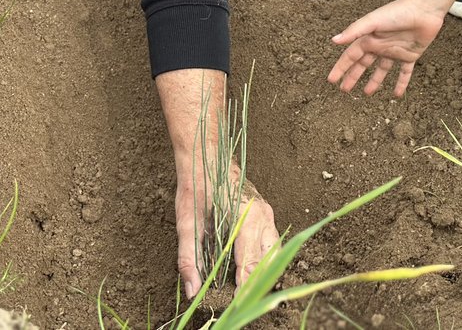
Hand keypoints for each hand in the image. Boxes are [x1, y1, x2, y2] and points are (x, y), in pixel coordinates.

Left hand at [175, 171, 278, 298]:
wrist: (205, 155)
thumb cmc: (195, 186)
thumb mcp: (186, 223)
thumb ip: (189, 258)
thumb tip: (192, 290)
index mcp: (246, 219)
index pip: (251, 265)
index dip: (245, 289)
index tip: (237, 306)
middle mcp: (263, 216)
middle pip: (269, 261)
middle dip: (258, 283)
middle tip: (242, 301)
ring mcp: (267, 212)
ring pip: (275, 251)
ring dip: (264, 271)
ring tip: (247, 289)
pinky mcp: (265, 211)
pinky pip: (272, 240)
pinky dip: (264, 258)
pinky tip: (250, 268)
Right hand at [328, 0, 443, 96]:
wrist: (423, 10)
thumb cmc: (396, 12)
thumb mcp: (373, 21)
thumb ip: (354, 31)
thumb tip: (334, 40)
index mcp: (369, 39)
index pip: (351, 56)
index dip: (341, 67)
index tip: (331, 80)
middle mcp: (379, 46)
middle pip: (363, 64)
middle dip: (353, 76)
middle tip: (344, 89)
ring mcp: (394, 52)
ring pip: (382, 70)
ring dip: (374, 82)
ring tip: (367, 93)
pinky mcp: (410, 56)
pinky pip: (404, 73)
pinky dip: (401, 83)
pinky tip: (397, 95)